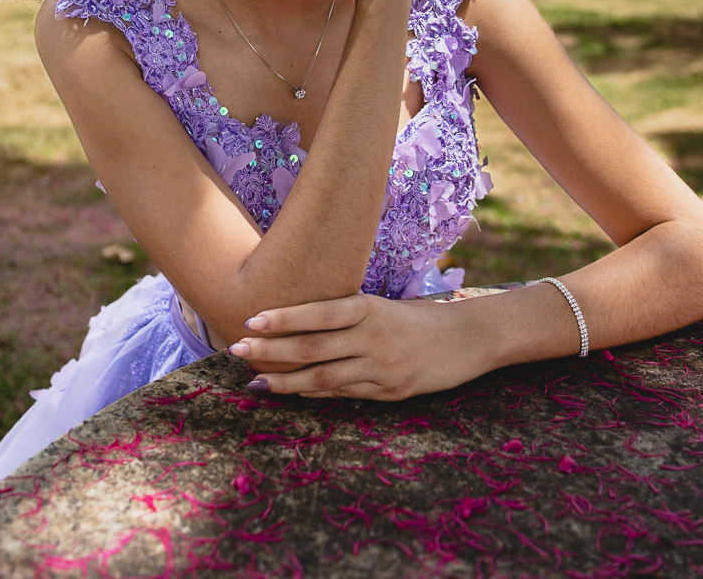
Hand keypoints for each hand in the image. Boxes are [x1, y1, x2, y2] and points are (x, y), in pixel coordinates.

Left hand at [226, 292, 491, 400]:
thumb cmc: (416, 317)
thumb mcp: (381, 307)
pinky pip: (345, 395)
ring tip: (256, 382)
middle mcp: (372, 337)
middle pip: (313, 347)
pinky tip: (293, 394)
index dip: (284, 317)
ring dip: (286, 382)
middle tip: (236, 350)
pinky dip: (316, 395)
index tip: (252, 320)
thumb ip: (346, 316)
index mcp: (368, 308)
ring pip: (324, 378)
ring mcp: (380, 368)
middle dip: (271, 350)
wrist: (467, 338)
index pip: (318, 312)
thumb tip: (296, 324)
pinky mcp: (390, 393)